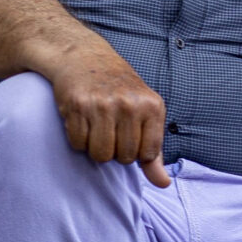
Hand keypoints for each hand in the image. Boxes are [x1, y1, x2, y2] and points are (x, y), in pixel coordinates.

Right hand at [49, 46, 170, 185]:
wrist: (84, 57)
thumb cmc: (119, 90)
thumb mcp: (145, 114)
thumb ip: (154, 152)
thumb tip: (163, 184)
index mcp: (152, 106)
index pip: (147, 155)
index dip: (136, 152)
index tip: (129, 136)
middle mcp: (129, 104)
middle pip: (123, 158)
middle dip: (115, 151)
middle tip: (110, 129)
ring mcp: (102, 104)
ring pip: (100, 155)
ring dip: (95, 149)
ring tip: (96, 128)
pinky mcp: (77, 105)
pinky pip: (78, 144)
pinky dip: (78, 139)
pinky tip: (82, 121)